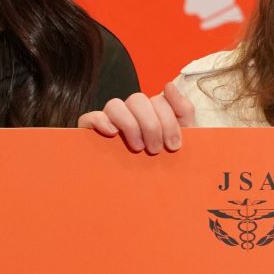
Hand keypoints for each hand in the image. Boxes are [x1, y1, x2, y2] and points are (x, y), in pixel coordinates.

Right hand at [79, 83, 196, 153]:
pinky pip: (89, 117)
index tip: (174, 145)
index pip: (159, 100)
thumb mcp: (184, 136)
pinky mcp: (92, 130)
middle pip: (137, 99)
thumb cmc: (167, 159)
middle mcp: (131, 111)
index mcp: (153, 110)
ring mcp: (111, 120)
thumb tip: (168, 85)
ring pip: (114, 105)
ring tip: (138, 147)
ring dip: (130, 125)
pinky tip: (112, 133)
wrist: (153, 188)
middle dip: (151, 125)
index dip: (169, 121)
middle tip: (156, 150)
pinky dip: (100, 121)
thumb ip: (183, 110)